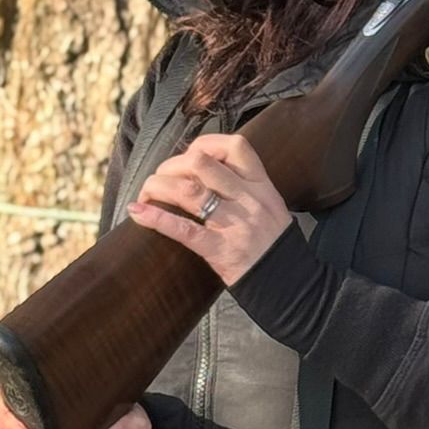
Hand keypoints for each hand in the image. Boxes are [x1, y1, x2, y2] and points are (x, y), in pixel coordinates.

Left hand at [125, 132, 292, 286]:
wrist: (291, 285)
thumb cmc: (273, 245)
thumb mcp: (271, 207)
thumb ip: (245, 187)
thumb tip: (206, 170)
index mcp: (262, 187)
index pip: (236, 146)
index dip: (206, 144)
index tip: (191, 155)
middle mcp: (249, 200)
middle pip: (201, 163)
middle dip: (171, 166)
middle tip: (161, 179)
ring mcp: (234, 225)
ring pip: (188, 192)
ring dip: (158, 187)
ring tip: (147, 193)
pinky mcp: (220, 251)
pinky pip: (183, 230)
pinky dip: (155, 219)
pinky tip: (137, 212)